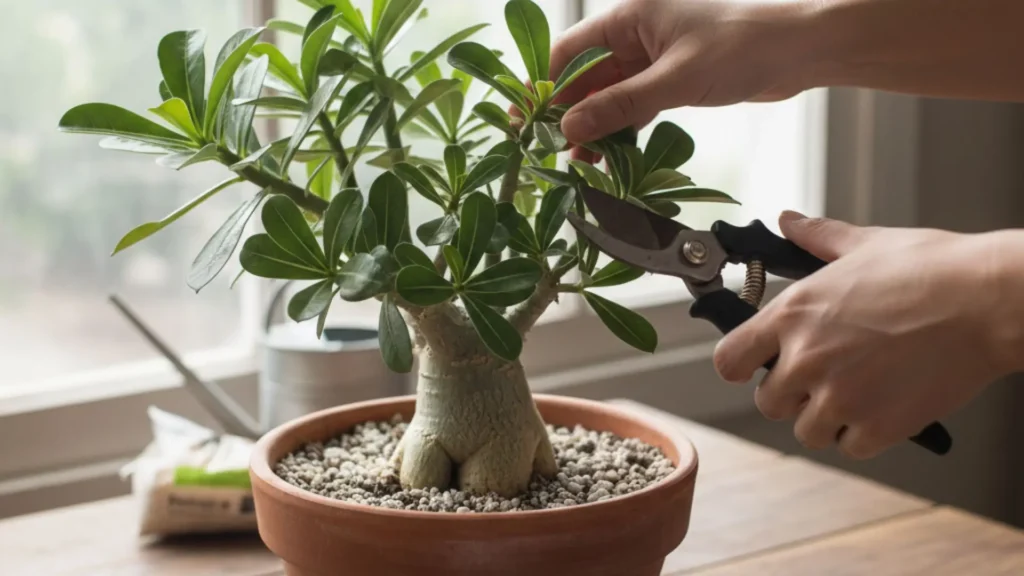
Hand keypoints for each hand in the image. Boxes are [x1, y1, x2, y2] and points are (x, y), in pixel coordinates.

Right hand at [550, 0, 816, 147]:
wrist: (799, 51)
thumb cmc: (742, 47)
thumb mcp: (675, 79)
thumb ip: (621, 105)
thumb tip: (570, 129)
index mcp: (630, 15)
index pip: (571, 52)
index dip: (547, 87)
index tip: (528, 121)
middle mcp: (636, 31)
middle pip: (586, 76)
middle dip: (570, 113)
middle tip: (547, 150)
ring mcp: (653, 56)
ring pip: (609, 94)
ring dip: (595, 126)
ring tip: (579, 163)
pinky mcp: (671, 77)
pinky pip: (633, 104)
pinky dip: (621, 128)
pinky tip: (609, 155)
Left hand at [712, 212, 1023, 458]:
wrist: (987, 301)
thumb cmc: (932, 270)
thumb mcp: (865, 244)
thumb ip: (817, 239)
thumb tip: (789, 221)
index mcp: (793, 315)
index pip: (729, 360)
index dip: (740, 366)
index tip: (754, 366)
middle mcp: (806, 359)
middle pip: (769, 402)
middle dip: (792, 394)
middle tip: (825, 376)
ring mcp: (839, 397)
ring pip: (807, 430)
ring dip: (826, 418)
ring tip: (857, 392)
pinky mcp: (876, 426)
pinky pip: (850, 446)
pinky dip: (864, 434)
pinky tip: (883, 407)